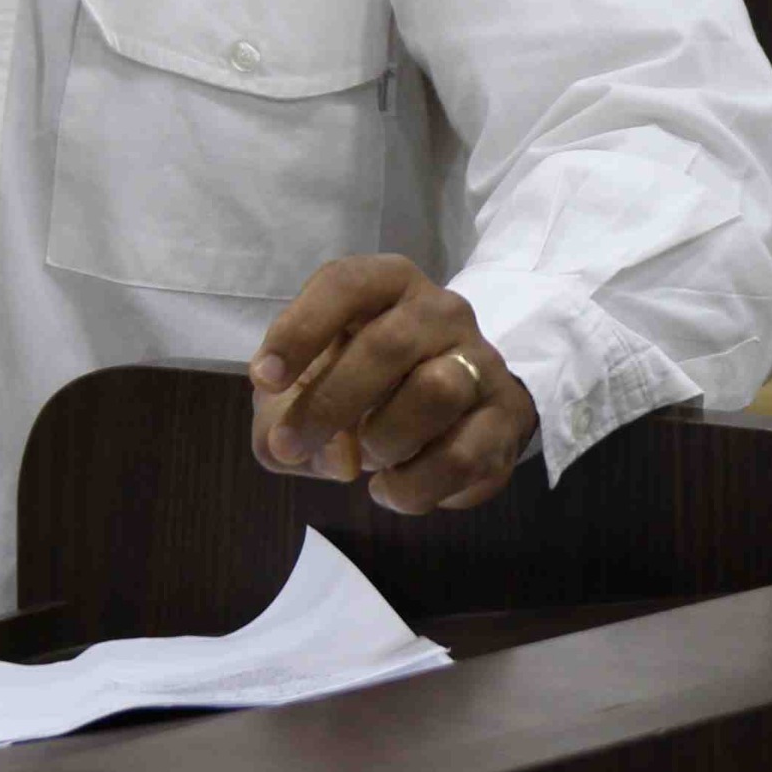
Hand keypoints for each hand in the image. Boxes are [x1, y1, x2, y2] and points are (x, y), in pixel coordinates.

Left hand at [246, 256, 535, 513]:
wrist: (460, 405)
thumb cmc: (364, 382)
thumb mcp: (308, 386)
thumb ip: (283, 418)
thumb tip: (318, 455)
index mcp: (388, 283)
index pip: (346, 284)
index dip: (300, 329)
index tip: (266, 378)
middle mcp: (441, 310)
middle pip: (386, 345)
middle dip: (328, 404)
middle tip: (292, 445)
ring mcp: (481, 360)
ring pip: (435, 393)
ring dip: (382, 439)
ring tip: (364, 457)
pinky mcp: (506, 417)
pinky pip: (460, 456)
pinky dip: (412, 485)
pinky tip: (390, 487)